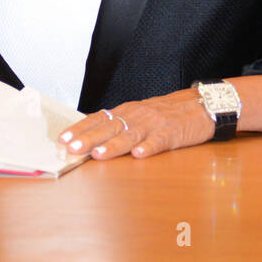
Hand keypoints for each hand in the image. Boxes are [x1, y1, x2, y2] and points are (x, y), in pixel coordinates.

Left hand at [58, 88, 216, 159]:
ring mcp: (154, 124)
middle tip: (72, 148)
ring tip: (98, 154)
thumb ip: (118, 125)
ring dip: (113, 145)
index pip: (98, 118)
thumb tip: (90, 138)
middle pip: (109, 127)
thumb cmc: (165, 114)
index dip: (80, 128)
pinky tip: (139, 155)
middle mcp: (137, 116)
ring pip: (130, 135)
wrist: (199, 106)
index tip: (62, 138)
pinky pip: (159, 141)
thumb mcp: (138, 115)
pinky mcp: (172, 133)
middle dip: (89, 138)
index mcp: (126, 111)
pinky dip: (149, 147)